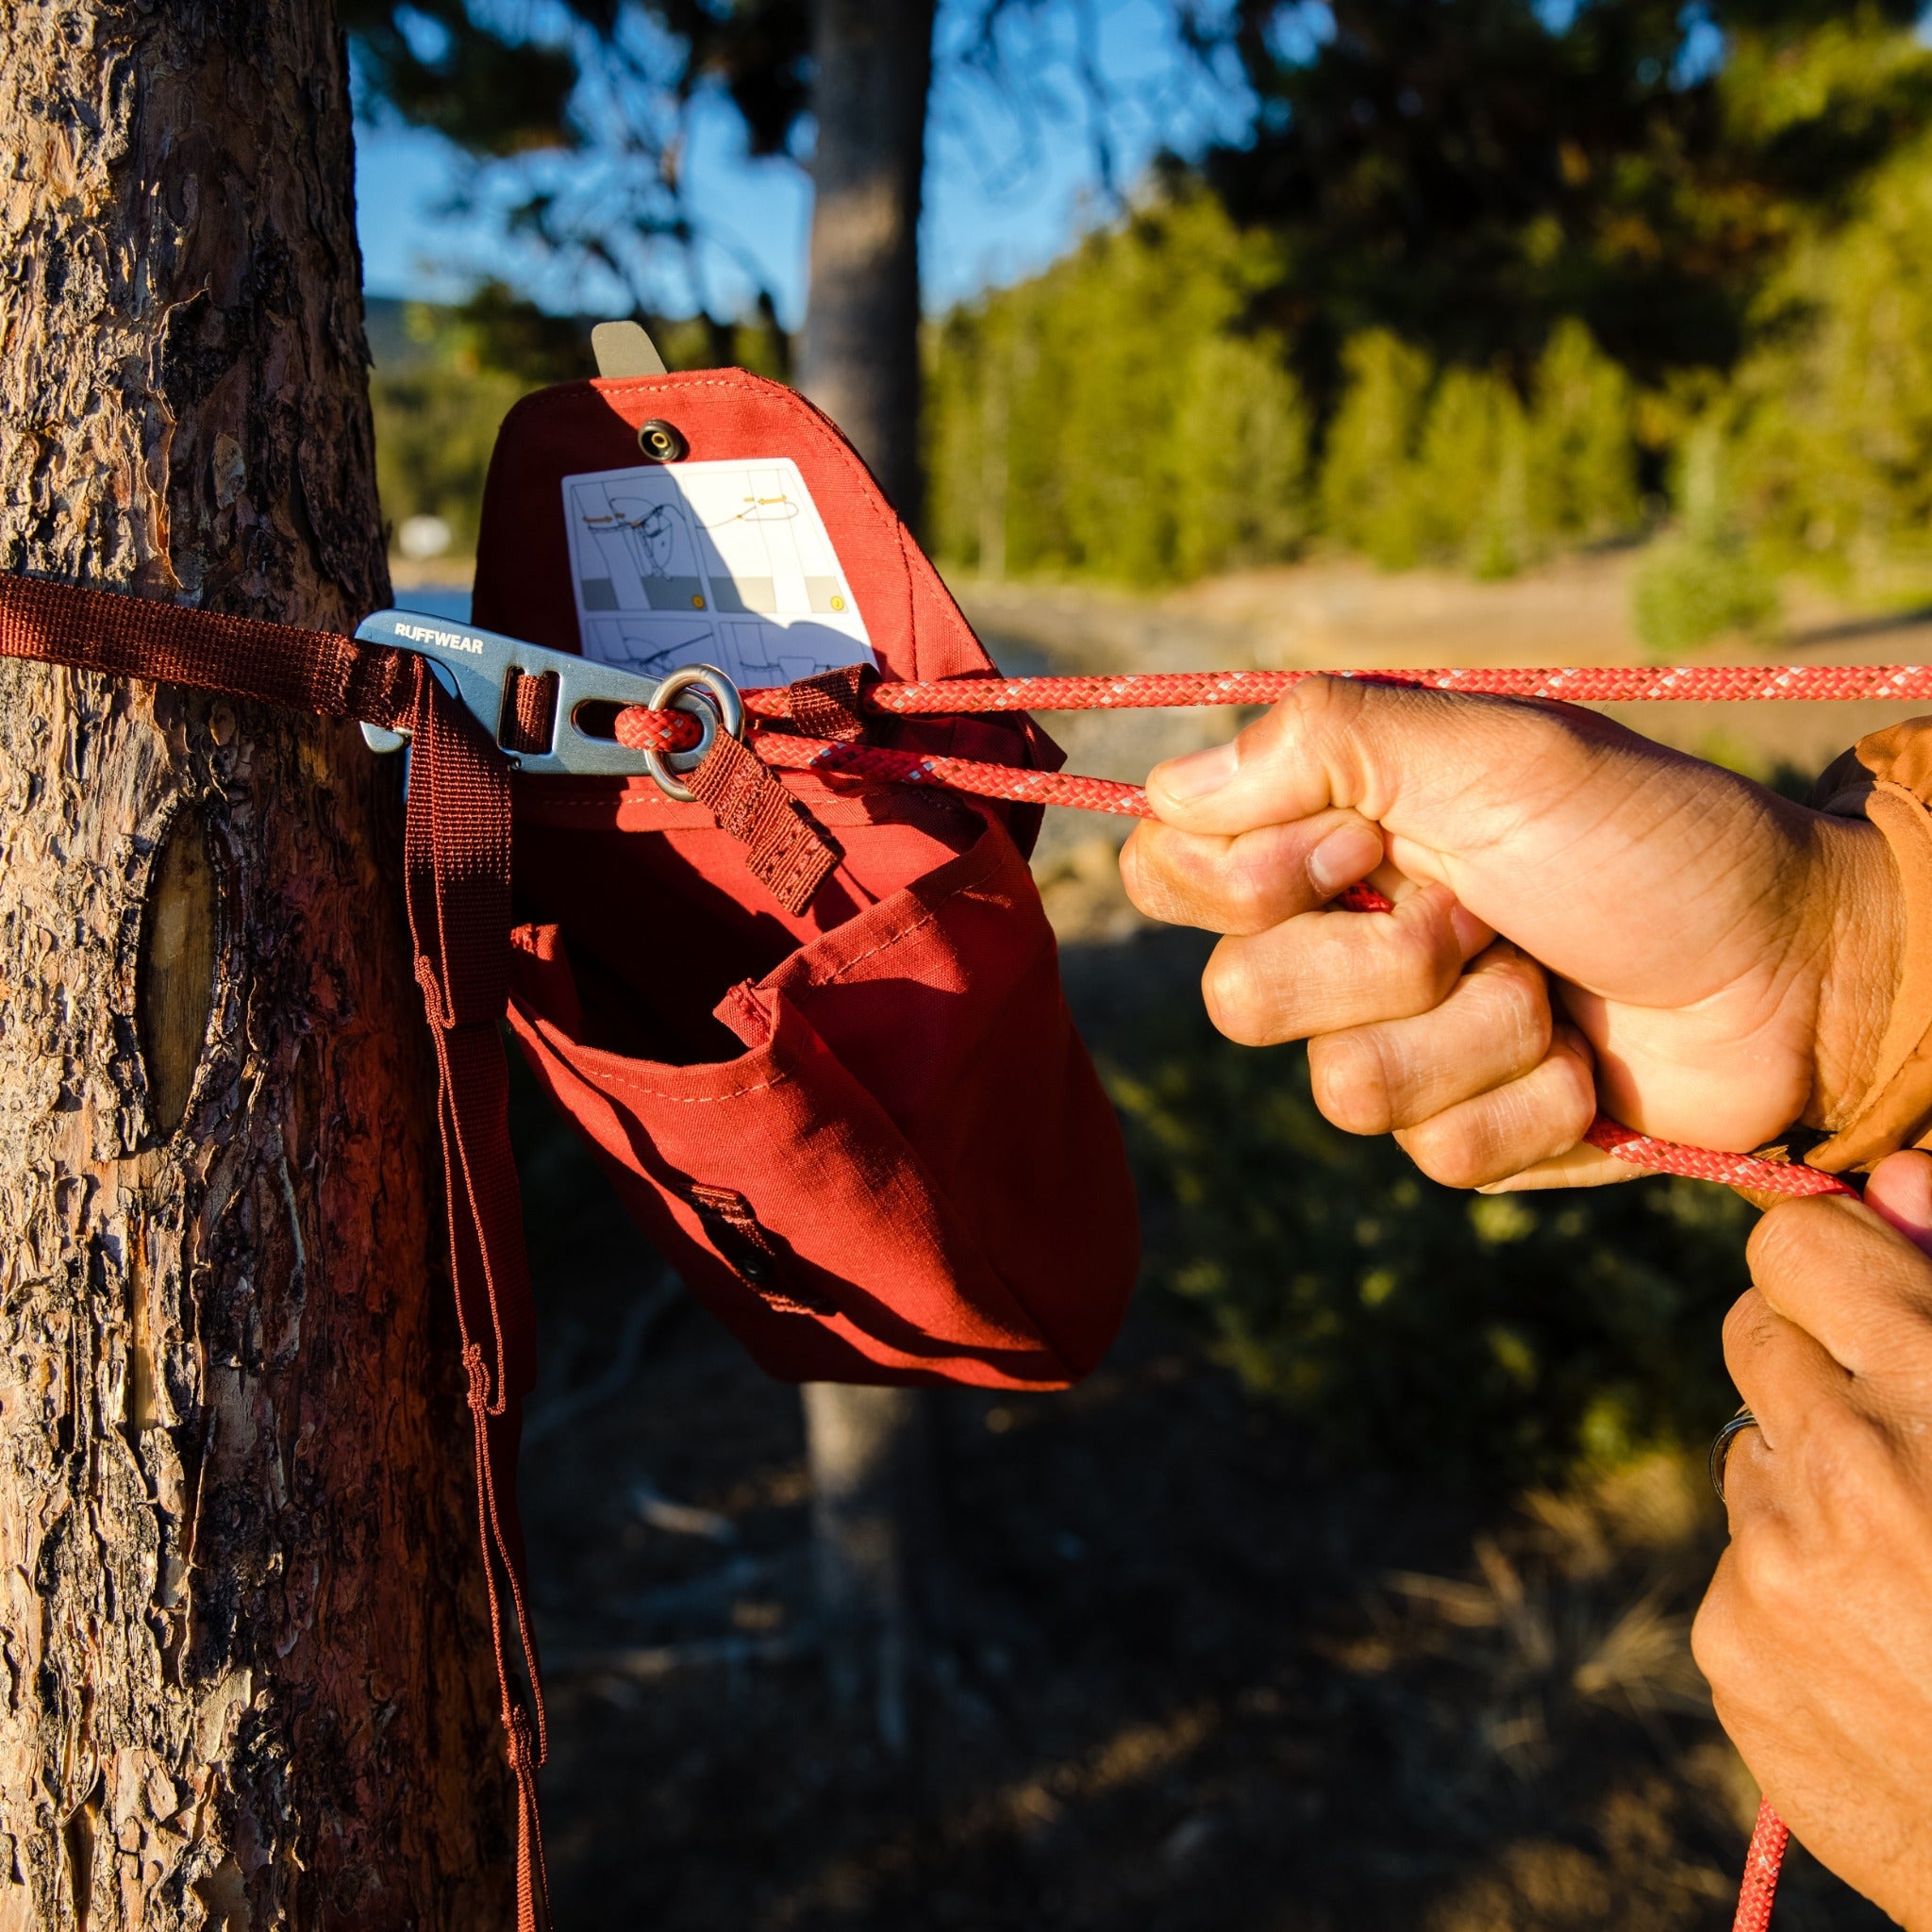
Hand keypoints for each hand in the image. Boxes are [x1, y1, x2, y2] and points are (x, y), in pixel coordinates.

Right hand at [1120, 678, 1901, 1187]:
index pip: (1171, 869)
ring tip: (1553, 986)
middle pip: (1237, 999)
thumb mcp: (1496, 755)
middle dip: (1384, 963)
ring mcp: (1400, 1047)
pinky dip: (1532, 1098)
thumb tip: (1167, 787)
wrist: (1799, 967)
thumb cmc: (1651, 838)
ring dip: (1477, 1032)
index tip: (1361, 847)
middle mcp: (1344, 943)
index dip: (1241, 879)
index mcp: (1331, 838)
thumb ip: (1326, 743)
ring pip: (1340, 1090)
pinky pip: (1436, 1153)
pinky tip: (1586, 1058)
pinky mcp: (1463, 1137)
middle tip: (1486, 915)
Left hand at [1692, 1152, 1931, 1927]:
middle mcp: (1838, 1463)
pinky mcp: (1733, 1647)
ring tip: (1917, 1563)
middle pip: (1754, 1337)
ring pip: (1749, 1455)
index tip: (1861, 1298)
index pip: (1793, 1246)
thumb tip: (1889, 1175)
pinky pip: (1742, 1564)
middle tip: (1904, 1439)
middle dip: (1818, 1367)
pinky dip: (1796, 1587)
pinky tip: (1886, 1646)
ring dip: (1810, 1483)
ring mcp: (1773, 1563)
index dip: (1830, 1268)